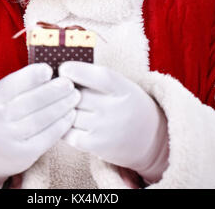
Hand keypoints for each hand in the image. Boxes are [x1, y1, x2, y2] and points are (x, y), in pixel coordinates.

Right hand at [0, 63, 80, 179]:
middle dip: (53, 91)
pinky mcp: (23, 154)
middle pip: (31, 102)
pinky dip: (61, 125)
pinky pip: (46, 137)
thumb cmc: (3, 113)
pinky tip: (70, 115)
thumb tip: (50, 72)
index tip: (49, 69)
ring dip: (62, 106)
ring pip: (41, 119)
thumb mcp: (2, 97)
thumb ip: (21, 85)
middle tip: (69, 83)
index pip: (13, 84)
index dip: (32, 76)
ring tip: (75, 96)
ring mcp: (10, 138)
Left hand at [58, 61, 168, 180]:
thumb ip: (96, 78)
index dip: (75, 70)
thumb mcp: (122, 85)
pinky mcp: (97, 146)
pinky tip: (68, 122)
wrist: (152, 139)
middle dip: (66, 92)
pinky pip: (68, 134)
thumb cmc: (128, 104)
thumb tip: (62, 73)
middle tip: (64, 91)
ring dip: (63, 110)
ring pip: (70, 114)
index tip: (64, 69)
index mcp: (122, 88)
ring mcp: (105, 128)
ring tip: (67, 106)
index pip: (96, 76)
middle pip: (77, 95)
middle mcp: (114, 108)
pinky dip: (63, 127)